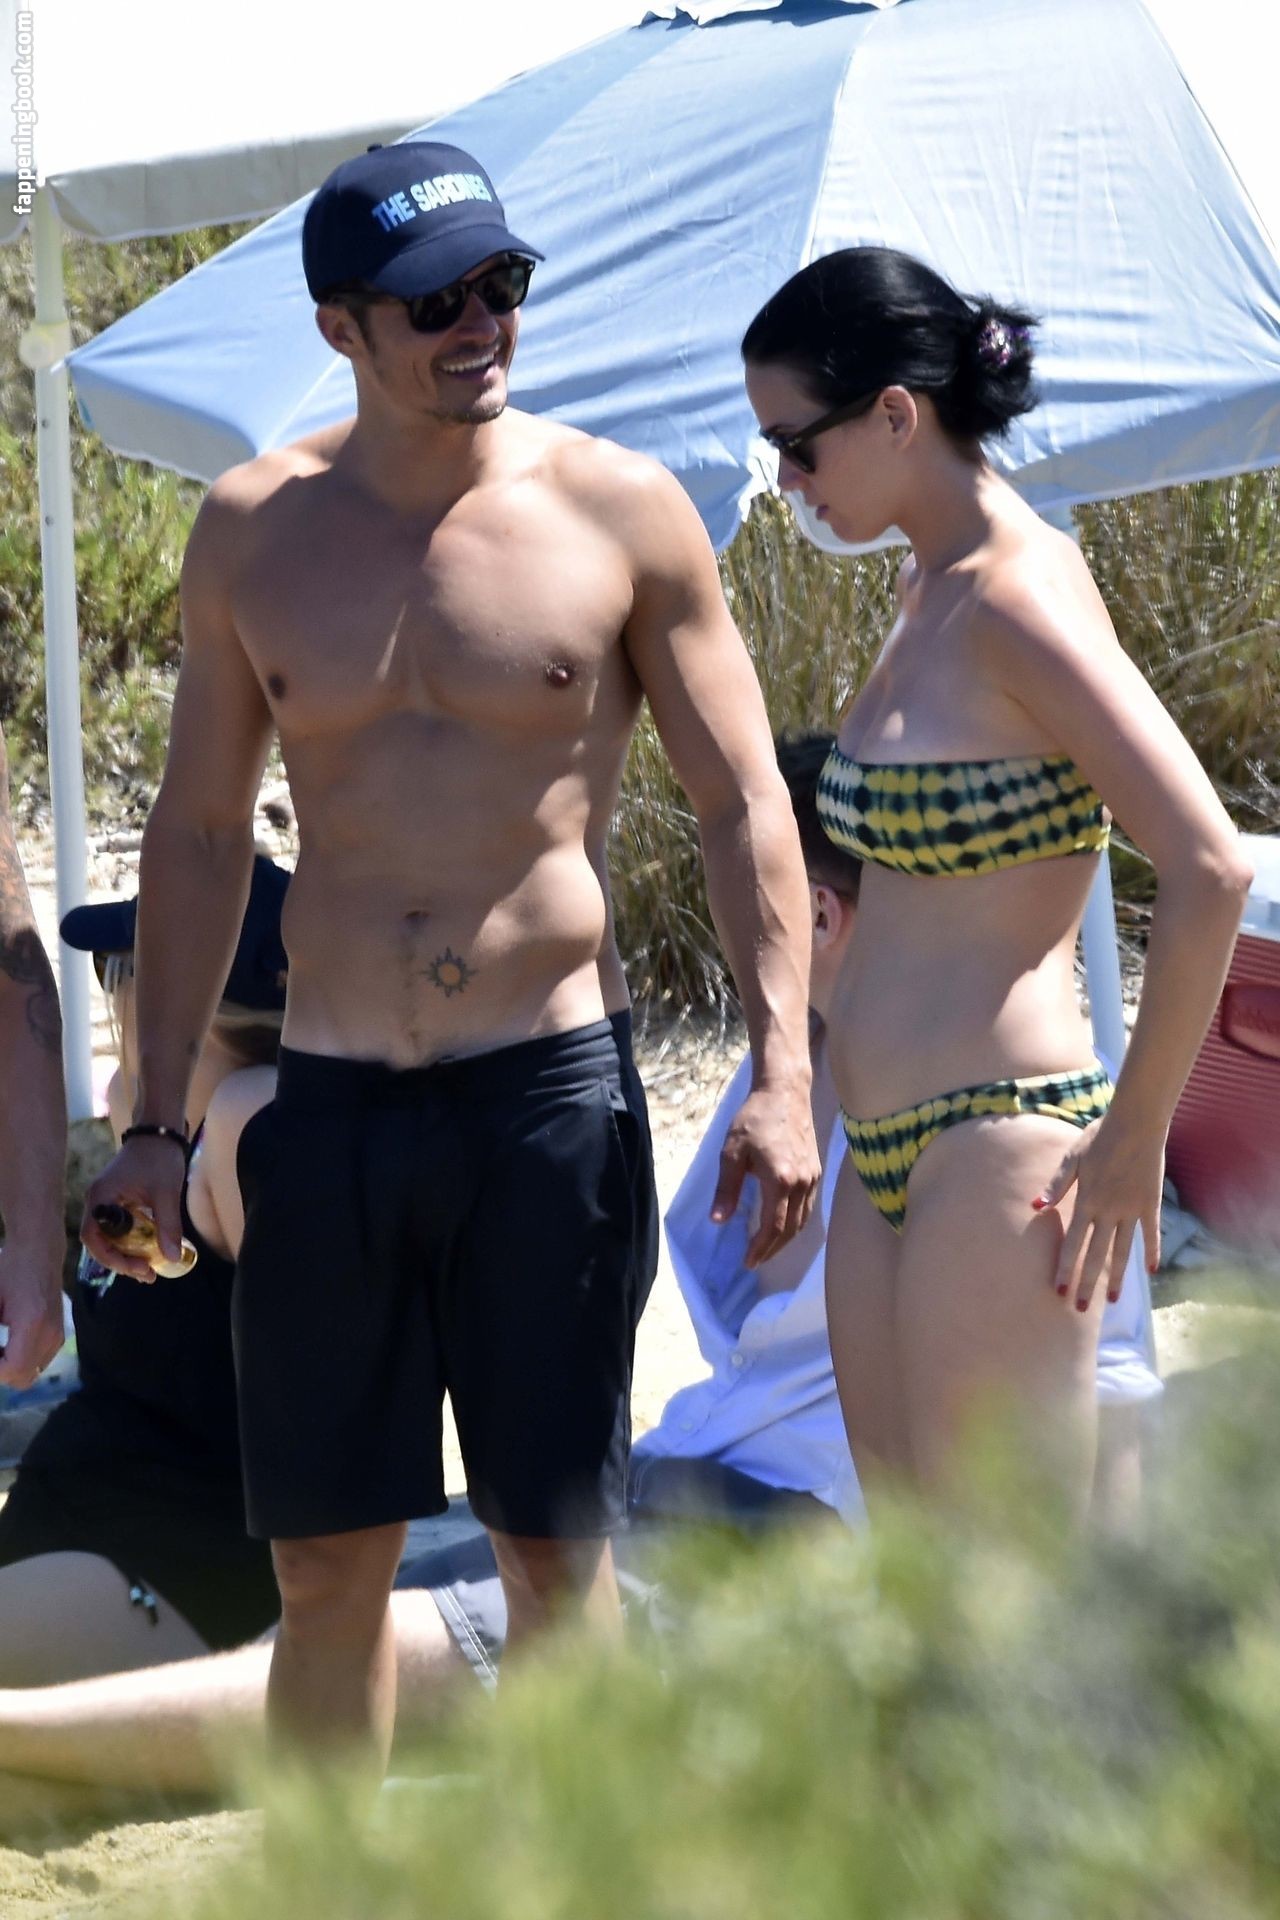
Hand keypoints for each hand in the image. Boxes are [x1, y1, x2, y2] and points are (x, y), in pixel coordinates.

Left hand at [0, 1236, 66, 1387]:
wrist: (39, 1250)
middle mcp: (50, 1333)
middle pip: (23, 1378)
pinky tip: (6, 1344)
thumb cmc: (9, 1269)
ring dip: (10, 1367)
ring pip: (31, 1372)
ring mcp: (58, 1335)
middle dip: (1, 1372)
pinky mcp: (59, 1334)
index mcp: (33, 1323)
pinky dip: (21, 1360)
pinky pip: (38, 1361)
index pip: (13, 1369)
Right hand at [81, 1135, 187, 1283]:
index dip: (111, 1257)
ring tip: (149, 1270)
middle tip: (147, 1275)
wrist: (160, 1132)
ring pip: (109, 1237)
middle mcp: (97, 1202)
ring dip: (126, 1254)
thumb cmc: (159, 1157)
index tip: (137, 1268)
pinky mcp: (117, 1202)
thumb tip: (171, 1258)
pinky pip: (118, 1229)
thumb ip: (168, 1225)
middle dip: (121, 1261)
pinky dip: (131, 1242)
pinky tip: (149, 1252)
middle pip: (99, 1242)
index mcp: (101, 1198)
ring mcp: (106, 1202)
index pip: (93, 1237)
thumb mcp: (166, 1192)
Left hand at [710, 1079, 820, 1267]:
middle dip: (773, 1250)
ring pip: (803, 1220)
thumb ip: (726, 1188)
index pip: (773, 1227)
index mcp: (781, 1180)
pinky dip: (796, 1223)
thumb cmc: (754, 1118)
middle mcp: (802, 1183)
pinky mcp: (816, 1170)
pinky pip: (808, 1207)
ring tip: (767, 1249)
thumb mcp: (732, 1152)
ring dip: (786, 1239)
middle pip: (791, 1229)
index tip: (748, 1261)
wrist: (784, 1092)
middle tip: (756, 1260)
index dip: (761, 1248)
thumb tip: (718, 1221)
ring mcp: (812, 1177)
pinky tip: (783, 1224)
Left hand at [1032, 1115, 1163, 1312]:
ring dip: (1117, 1277)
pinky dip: (1151, 1252)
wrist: (1136, 1123)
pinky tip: (1151, 1272)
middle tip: (1081, 1310)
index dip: (1065, 1268)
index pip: (1072, 1243)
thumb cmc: (1099, 1136)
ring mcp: (1131, 1209)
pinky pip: (1151, 1233)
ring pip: (1122, 1250)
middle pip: (1096, 1255)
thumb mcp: (1072, 1157)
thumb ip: (1056, 1184)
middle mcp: (1108, 1211)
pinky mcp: (1150, 1203)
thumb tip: (1034, 1206)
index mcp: (1086, 1201)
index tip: (1059, 1291)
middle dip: (1087, 1283)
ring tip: (1114, 1301)